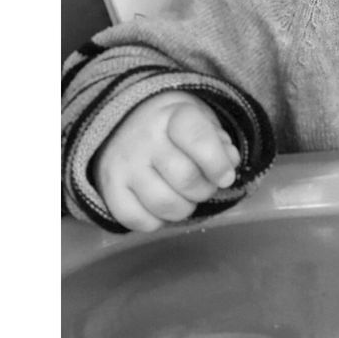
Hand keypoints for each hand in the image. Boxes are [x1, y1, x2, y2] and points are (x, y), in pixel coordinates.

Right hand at [94, 91, 241, 232]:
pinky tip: (162, 208)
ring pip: (164, 205)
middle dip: (204, 190)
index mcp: (173, 115)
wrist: (123, 125)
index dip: (218, 163)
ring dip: (184, 209)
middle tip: (205, 186)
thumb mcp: (200, 120)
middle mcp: (144, 139)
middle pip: (185, 178)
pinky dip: (157, 222)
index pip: (198, 138)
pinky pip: (138, 221)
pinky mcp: (108, 190)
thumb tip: (229, 164)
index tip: (225, 176)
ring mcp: (124, 166)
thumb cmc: (172, 126)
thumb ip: (219, 142)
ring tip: (185, 197)